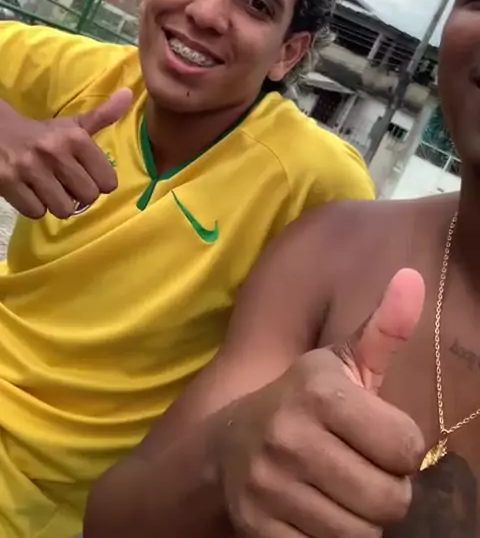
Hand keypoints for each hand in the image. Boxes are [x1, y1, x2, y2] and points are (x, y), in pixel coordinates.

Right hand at [0, 88, 132, 218]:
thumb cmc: (40, 134)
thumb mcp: (72, 125)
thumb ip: (103, 116)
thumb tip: (129, 94)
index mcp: (75, 138)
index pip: (108, 181)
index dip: (99, 183)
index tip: (88, 177)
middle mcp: (55, 152)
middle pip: (88, 197)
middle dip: (79, 195)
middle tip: (67, 185)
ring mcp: (29, 168)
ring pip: (63, 209)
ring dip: (56, 204)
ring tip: (49, 189)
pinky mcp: (7, 183)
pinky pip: (36, 212)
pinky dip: (34, 207)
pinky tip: (31, 192)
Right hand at [219, 269, 425, 536]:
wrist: (226, 446)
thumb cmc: (303, 402)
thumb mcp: (342, 363)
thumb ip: (384, 329)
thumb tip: (414, 277)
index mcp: (318, 390)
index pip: (407, 448)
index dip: (401, 448)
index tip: (377, 437)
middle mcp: (289, 434)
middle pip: (389, 499)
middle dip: (385, 489)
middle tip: (360, 469)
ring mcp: (270, 485)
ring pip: (362, 534)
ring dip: (360, 519)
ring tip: (339, 491)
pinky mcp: (259, 529)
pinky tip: (314, 513)